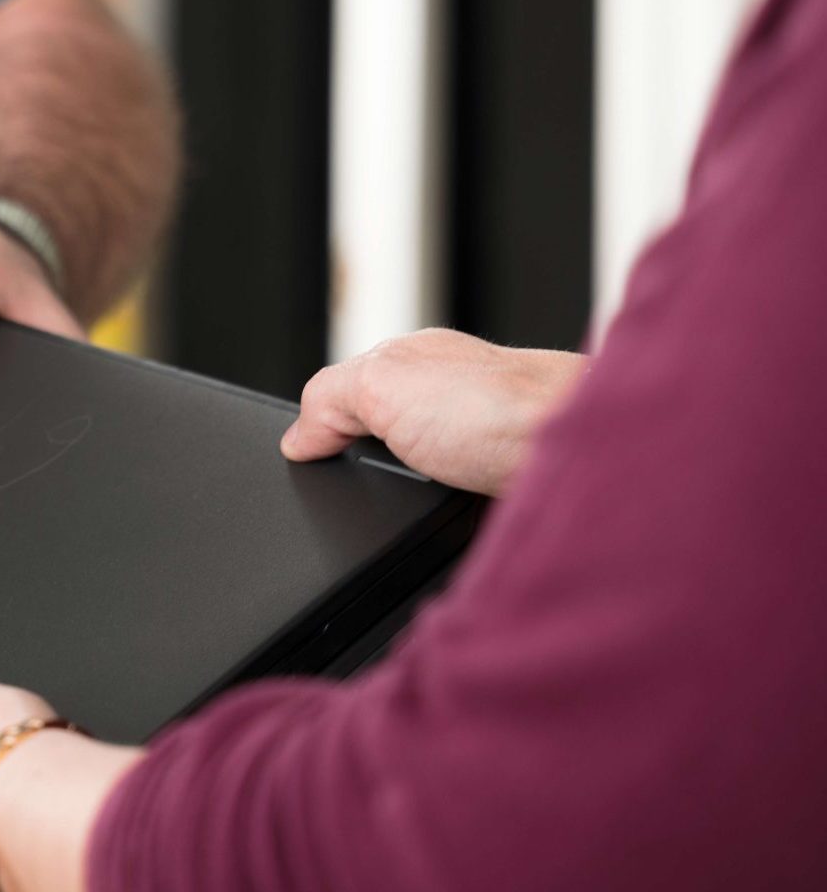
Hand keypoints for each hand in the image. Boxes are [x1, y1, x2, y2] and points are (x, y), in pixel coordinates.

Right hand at [281, 330, 587, 496]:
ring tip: (409, 508)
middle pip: (384, 441)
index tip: (312, 462)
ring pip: (422, 481)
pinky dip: (444, 522)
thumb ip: (328, 399)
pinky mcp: (509, 490)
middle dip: (367, 471)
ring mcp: (484, 446)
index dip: (325, 431)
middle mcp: (452, 401)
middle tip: (358, 491)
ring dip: (410, 500)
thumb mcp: (380, 383)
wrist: (592, 457)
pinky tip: (445, 526)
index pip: (349, 396)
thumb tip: (299, 437)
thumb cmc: (504, 408)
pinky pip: (455, 511)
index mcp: (417, 365)